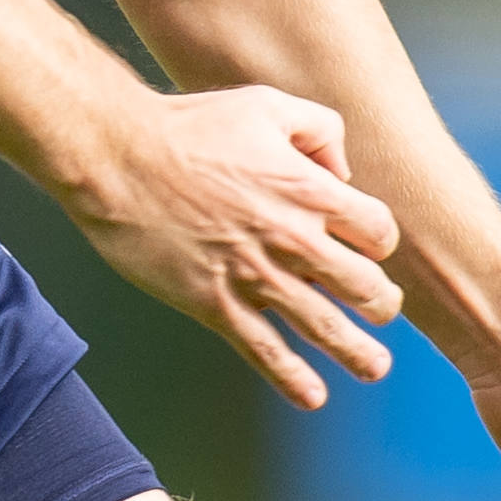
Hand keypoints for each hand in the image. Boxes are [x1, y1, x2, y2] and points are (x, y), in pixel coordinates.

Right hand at [54, 82, 405, 405]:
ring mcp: (254, 276)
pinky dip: (292, 378)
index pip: (378, 233)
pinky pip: (264, 350)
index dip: (378, 241)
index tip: (366, 247)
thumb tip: (341, 170)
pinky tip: (311, 396)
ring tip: (374, 367)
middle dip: (380, 303)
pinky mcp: (215, 303)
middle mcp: (292, 239)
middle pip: (364, 287)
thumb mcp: (267, 104)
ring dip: (357, 353)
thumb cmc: (188, 126)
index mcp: (309, 190)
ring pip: (324, 327)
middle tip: (380, 310)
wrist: (120, 158)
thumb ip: (320, 130)